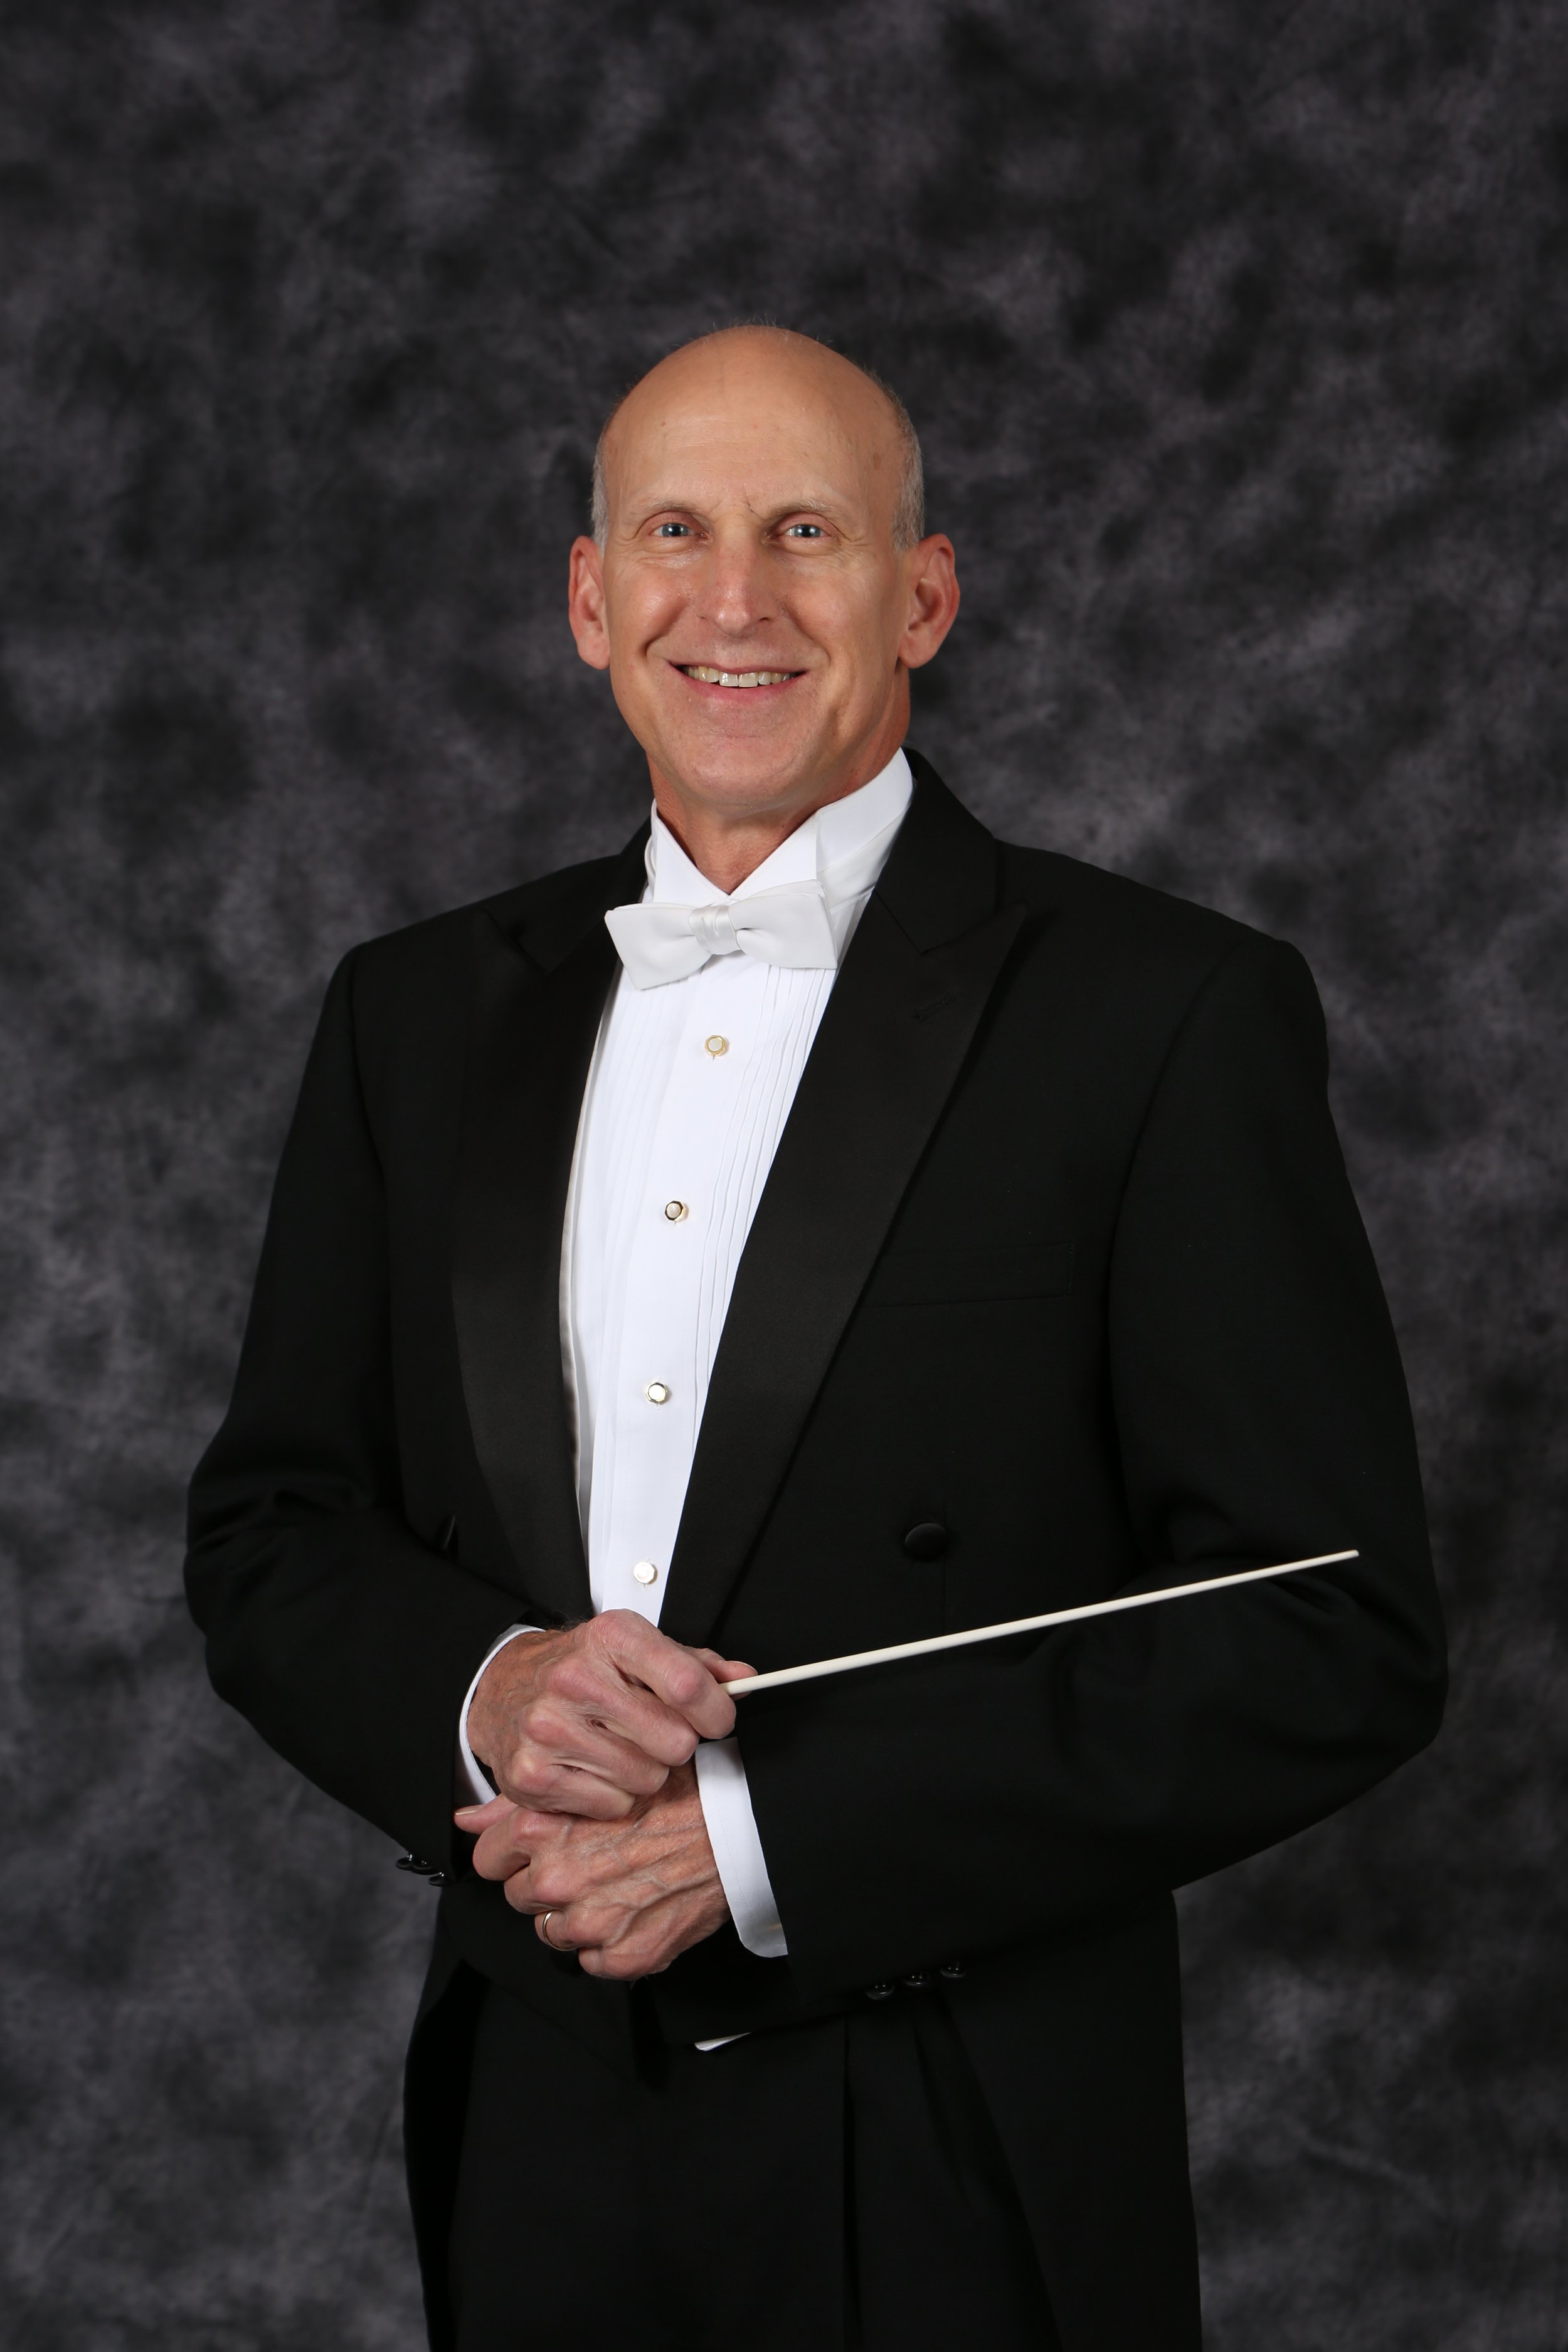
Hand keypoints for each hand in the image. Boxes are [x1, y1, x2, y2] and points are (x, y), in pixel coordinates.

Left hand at [459, 1763, 729, 1979]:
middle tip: (593, 1859)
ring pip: (553, 1930)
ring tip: (621, 1881)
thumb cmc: (676, 1791)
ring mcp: (589, 1924)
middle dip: (546, 1881)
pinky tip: (638, 1908)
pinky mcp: (622, 1957)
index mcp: (543, 1829)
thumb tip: (464, 1818)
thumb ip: (518, 1801)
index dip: (514, 1850)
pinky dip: (611, 1943)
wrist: (741, 1827)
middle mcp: (557, 1880)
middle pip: (520, 1896)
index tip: (540, 1845)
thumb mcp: (595, 1778)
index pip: (488, 1857)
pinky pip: (592, 1961)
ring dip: (578, 1913)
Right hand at [463, 1611, 752, 1819]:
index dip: (717, 1711)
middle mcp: (575, 1679)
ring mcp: (549, 1729)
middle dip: (676, 1743)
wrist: (503, 1689)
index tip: (717, 1718)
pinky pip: (613, 1803)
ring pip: (647, 1778)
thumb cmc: (582, 1670)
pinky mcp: (532, 1775)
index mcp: (611, 1638)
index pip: (688, 1684)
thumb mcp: (637, 1650)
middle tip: (653, 1733)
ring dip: (644, 1771)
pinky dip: (612, 1795)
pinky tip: (593, 1768)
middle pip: (675, 1741)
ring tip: (618, 1747)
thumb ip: (695, 1666)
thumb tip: (744, 1679)